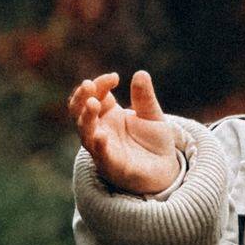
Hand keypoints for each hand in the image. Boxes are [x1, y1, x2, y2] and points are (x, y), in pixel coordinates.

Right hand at [67, 70, 181, 193]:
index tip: (115, 77)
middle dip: (82, 98)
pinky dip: (99, 146)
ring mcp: (103, 149)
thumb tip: (141, 73)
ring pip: (85, 133)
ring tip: (93, 103)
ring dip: (86, 118)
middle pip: (79, 112)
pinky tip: (102, 135)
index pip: (95, 95)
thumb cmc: (154, 143)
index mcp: (108, 115)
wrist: (165, 171)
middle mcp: (100, 130)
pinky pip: (101, 157)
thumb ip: (145, 98)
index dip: (101, 84)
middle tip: (89, 85)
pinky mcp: (112, 167)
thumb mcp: (153, 116)